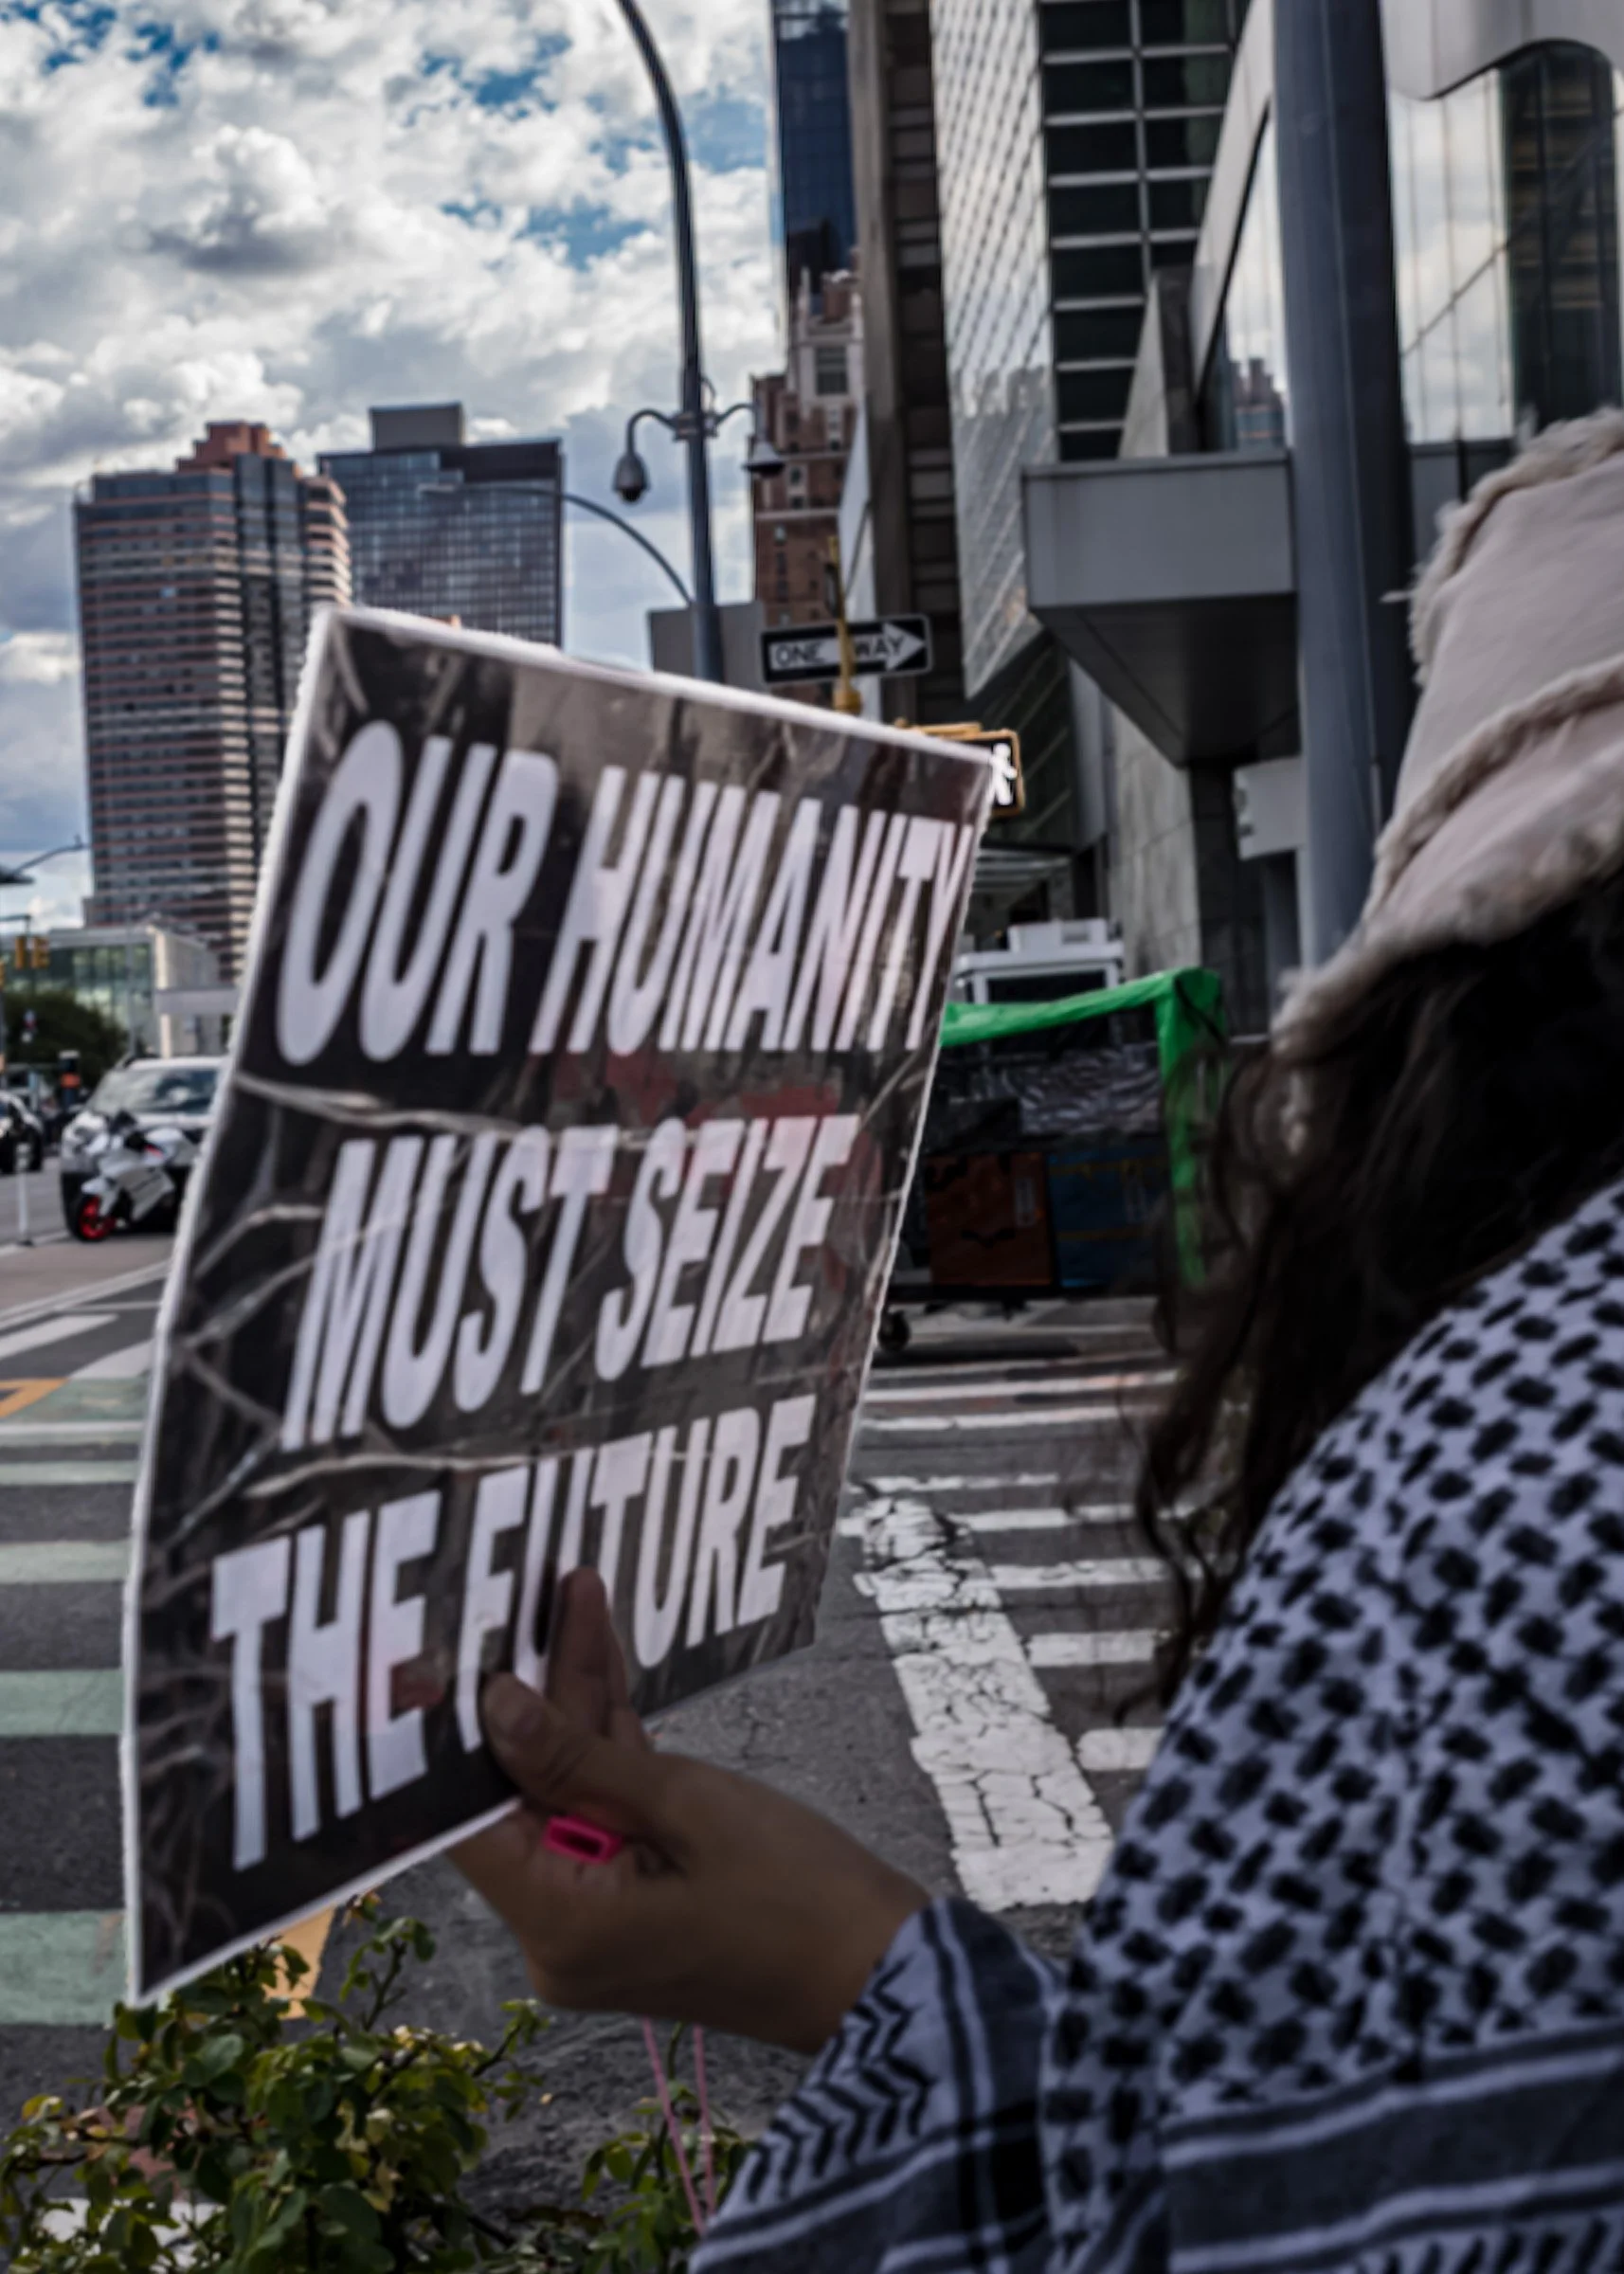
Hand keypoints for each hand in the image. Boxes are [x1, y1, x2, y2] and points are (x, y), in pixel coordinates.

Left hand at [452, 1570, 927, 2052]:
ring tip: (573, 1602)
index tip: (446, 1655)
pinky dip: (607, 1749)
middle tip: (526, 1601)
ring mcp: (594, 1919)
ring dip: (575, 1706)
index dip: (450, 1737)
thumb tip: (495, 1708)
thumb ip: (580, 1756)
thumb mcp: (687, 1805)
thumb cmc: (801, 1898)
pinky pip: (602, 1814)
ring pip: (562, 1792)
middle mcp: (560, 1934)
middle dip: (531, 1694)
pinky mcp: (628, 1901)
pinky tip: (604, 1663)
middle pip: (518, 1795)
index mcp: (561, 1925)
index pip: (467, 1822)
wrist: (881, 1969)